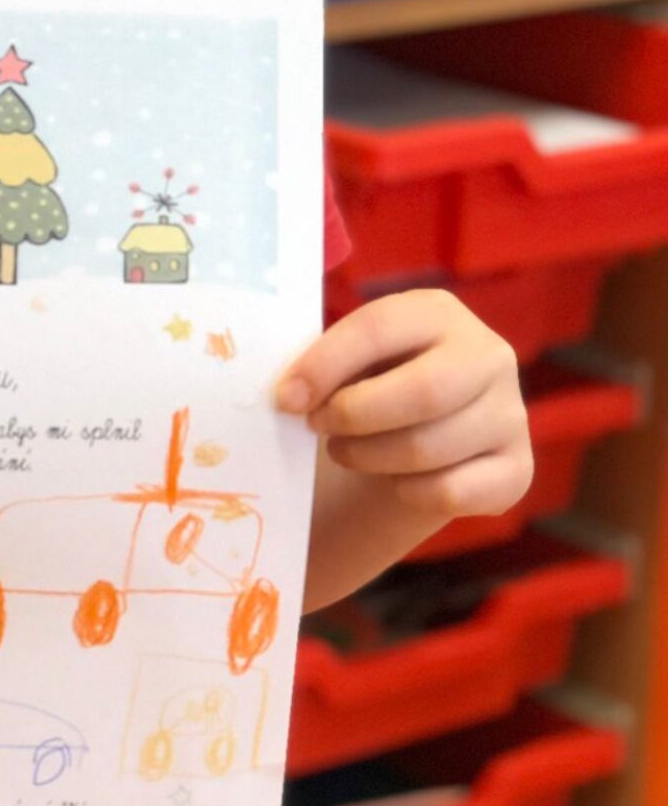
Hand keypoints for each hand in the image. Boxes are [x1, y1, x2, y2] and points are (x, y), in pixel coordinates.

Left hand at [276, 290, 532, 523]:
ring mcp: (510, 414)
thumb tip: (291, 393)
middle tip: (318, 427)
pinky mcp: (518, 470)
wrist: (401, 455)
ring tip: (347, 451)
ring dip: (369, 458)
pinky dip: (408, 493)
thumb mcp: (344, 367)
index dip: (325, 364)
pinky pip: (452, 492)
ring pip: (429, 448)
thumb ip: (322, 366)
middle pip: (423, 392)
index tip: (286, 399)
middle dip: (354, 416)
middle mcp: (488, 355)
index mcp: (437, 312)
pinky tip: (395, 481)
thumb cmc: (364, 395)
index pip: (379, 327)